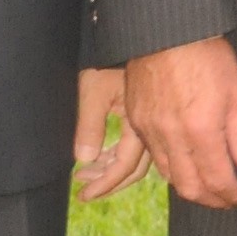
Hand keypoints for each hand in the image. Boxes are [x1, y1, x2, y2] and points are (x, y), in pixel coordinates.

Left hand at [73, 67, 152, 199]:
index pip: (124, 166)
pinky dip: (118, 156)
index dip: (104, 184)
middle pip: (134, 169)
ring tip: (87, 173)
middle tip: (84, 190)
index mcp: (140, 124)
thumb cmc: (110, 60)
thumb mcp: (93, 90)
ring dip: (111, 170)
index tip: (84, 195)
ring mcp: (152, 124)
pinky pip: (137, 147)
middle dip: (108, 182)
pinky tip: (103, 156)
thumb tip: (85, 159)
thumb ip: (90, 126)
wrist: (142, 40)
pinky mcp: (148, 117)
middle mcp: (151, 128)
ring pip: (137, 159)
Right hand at [125, 34, 236, 208]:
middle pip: (189, 187)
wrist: (167, 31)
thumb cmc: (207, 56)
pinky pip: (154, 156)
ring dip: (190, 188)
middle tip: (227, 201)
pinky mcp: (137, 121)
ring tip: (209, 188)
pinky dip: (171, 169)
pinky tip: (185, 165)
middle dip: (211, 200)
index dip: (232, 195)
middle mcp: (172, 137)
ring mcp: (150, 130)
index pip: (218, 179)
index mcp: (201, 131)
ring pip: (169, 175)